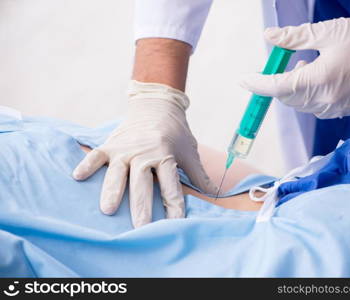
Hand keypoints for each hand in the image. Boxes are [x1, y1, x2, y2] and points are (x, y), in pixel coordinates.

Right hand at [72, 81, 216, 227]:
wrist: (156, 105)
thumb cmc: (176, 132)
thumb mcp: (190, 151)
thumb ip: (199, 175)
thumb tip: (215, 193)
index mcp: (166, 156)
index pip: (171, 186)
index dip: (174, 206)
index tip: (175, 225)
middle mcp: (145, 153)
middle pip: (142, 182)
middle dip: (141, 206)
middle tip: (139, 227)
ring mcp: (125, 149)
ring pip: (117, 172)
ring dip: (112, 190)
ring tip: (107, 210)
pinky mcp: (111, 144)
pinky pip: (97, 155)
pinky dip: (88, 164)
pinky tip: (78, 176)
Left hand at [240, 11, 349, 118]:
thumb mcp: (326, 32)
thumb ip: (293, 38)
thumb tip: (269, 37)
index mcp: (318, 80)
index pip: (277, 88)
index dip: (257, 85)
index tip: (244, 81)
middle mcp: (327, 100)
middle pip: (289, 99)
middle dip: (282, 84)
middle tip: (293, 63)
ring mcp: (339, 108)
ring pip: (304, 106)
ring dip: (299, 90)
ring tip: (312, 67)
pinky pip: (321, 108)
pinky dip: (314, 97)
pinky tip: (325, 80)